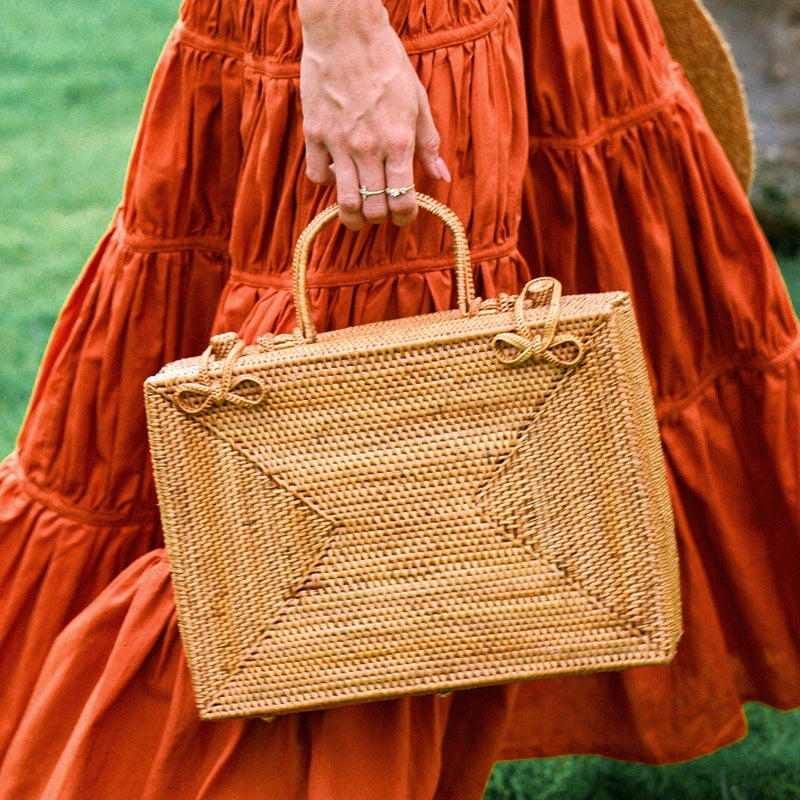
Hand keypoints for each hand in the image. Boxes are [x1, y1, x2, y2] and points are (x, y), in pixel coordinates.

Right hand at [298, 0, 449, 229]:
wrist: (346, 31)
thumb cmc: (387, 63)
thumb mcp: (418, 101)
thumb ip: (429, 143)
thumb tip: (442, 177)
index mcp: (399, 141)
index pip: (403, 201)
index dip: (405, 218)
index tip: (404, 217)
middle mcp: (369, 147)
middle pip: (374, 209)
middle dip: (380, 219)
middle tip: (381, 213)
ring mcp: (339, 142)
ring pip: (345, 202)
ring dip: (353, 216)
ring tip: (357, 214)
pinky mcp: (315, 133)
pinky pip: (317, 177)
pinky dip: (327, 183)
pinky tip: (337, 173)